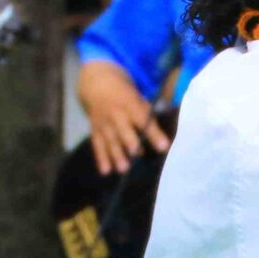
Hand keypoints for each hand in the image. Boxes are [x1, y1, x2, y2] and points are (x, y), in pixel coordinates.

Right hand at [80, 60, 168, 175]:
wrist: (97, 86)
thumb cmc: (126, 97)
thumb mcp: (139, 100)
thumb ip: (149, 116)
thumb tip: (163, 137)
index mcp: (130, 105)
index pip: (143, 119)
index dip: (153, 133)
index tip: (163, 146)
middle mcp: (116, 114)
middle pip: (123, 129)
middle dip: (130, 141)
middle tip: (137, 153)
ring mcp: (104, 123)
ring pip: (111, 140)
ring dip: (116, 154)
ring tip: (124, 169)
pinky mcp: (95, 131)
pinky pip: (98, 145)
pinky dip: (100, 158)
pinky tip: (105, 171)